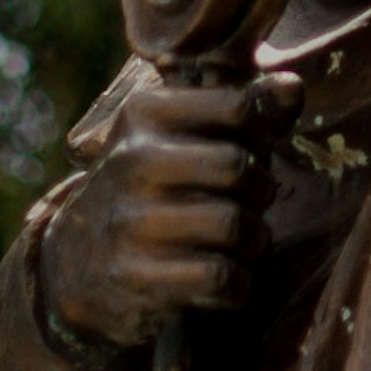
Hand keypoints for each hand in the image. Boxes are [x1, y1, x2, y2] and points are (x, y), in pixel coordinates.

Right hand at [36, 66, 302, 357]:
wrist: (76, 265)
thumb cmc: (149, 189)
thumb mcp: (177, 138)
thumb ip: (237, 112)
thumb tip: (294, 86)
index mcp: (144, 115)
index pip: (238, 106)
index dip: (261, 133)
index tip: (250, 151)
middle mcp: (132, 161)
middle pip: (241, 166)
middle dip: (261, 191)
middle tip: (250, 204)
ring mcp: (130, 221)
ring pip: (235, 225)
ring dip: (254, 241)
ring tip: (240, 242)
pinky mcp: (136, 278)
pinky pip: (221, 278)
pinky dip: (237, 285)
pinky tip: (224, 280)